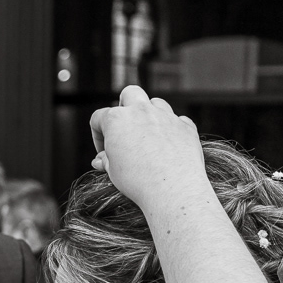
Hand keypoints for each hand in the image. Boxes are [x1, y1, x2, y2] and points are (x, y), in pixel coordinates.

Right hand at [88, 86, 205, 211]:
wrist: (171, 189)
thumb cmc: (138, 181)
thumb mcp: (113, 171)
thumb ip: (106, 160)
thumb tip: (101, 159)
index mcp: (117, 120)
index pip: (98, 117)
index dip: (97, 135)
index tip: (103, 152)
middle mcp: (141, 111)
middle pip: (129, 93)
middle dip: (124, 106)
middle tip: (124, 127)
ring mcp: (165, 116)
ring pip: (155, 103)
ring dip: (149, 115)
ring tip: (146, 137)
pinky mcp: (185, 126)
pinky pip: (177, 119)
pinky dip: (171, 129)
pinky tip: (167, 145)